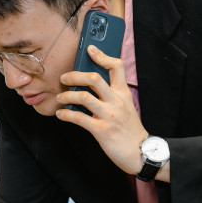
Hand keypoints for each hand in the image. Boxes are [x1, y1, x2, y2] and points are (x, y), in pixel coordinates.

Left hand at [56, 45, 148, 175]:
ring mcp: (109, 115)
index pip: (116, 67)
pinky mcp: (101, 130)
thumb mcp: (126, 107)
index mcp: (123, 94)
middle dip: (75, 75)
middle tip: (65, 78)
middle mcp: (116, 101)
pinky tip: (61, 114)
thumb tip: (91, 86)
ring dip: (67, 95)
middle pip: (94, 79)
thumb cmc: (130, 130)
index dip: (102, 56)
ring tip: (61, 97)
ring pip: (83, 97)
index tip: (90, 50)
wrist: (140, 152)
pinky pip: (79, 118)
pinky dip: (66, 114)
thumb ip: (113, 95)